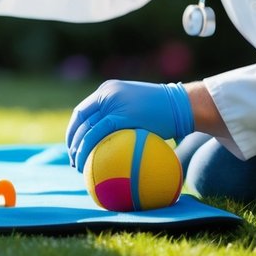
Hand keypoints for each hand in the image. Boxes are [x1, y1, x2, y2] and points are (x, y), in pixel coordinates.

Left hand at [65, 80, 194, 169]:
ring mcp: (113, 103)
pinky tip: (87, 161)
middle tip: (72, 159)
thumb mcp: (137, 108)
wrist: (183, 105)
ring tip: (77, 165)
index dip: (74, 129)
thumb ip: (121, 117)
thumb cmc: (165, 112)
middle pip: (80, 119)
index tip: (72, 146)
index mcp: (107, 90)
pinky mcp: (121, 115)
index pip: (82, 111)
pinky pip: (98, 133)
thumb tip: (109, 142)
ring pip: (86, 127)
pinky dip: (88, 147)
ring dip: (77, 147)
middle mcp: (106, 94)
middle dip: (72, 141)